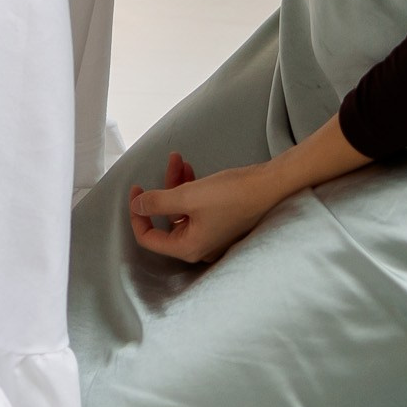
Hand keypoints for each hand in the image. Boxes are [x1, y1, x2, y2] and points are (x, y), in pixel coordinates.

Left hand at [127, 151, 286, 264]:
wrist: (269, 187)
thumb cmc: (231, 195)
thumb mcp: (187, 196)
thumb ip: (157, 202)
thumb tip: (137, 206)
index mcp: (188, 248)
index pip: (149, 239)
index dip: (137, 214)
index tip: (136, 190)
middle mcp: (199, 246)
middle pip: (166, 221)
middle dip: (161, 191)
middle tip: (161, 167)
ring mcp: (210, 235)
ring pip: (181, 210)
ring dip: (176, 184)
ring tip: (176, 159)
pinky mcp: (219, 222)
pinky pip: (196, 208)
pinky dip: (190, 188)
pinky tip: (188, 167)